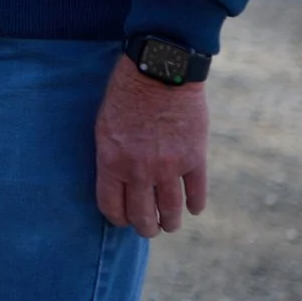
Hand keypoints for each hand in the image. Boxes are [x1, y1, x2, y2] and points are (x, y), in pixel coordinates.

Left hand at [96, 54, 208, 236]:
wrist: (160, 71)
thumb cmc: (124, 93)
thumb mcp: (104, 125)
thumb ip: (112, 156)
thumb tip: (118, 180)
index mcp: (112, 161)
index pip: (112, 206)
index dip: (118, 218)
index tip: (123, 220)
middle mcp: (139, 170)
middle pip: (143, 215)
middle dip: (146, 227)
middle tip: (149, 229)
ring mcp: (169, 167)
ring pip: (171, 211)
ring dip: (170, 223)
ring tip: (170, 225)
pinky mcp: (195, 159)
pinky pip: (196, 193)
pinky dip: (195, 205)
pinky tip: (194, 209)